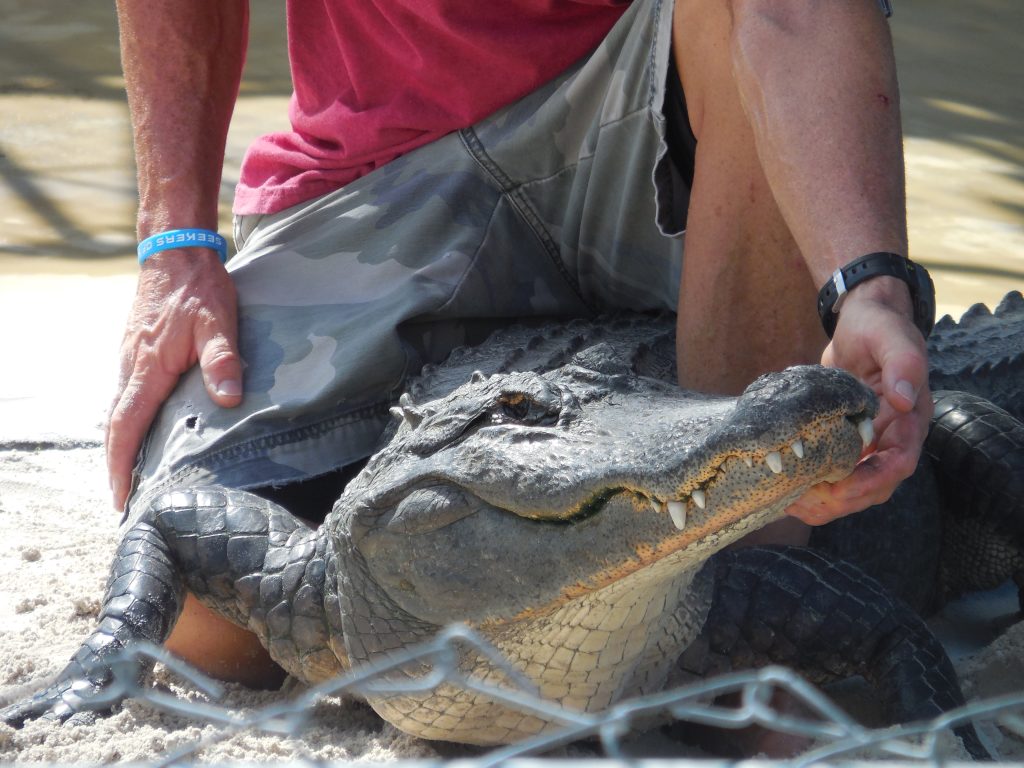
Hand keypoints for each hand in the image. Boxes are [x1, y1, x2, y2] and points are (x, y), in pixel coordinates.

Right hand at [106, 250, 242, 510]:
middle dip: (119, 464)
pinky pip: (128, 395)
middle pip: (118, 425)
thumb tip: (228, 400)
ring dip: (124, 444)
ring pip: (121, 410)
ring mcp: (130, 359)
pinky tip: (148, 432)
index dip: (122, 464)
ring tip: (137, 476)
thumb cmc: (199, 287)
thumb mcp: (219, 322)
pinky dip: (131, 421)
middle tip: (127, 499)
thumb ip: (222, 361)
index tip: (120, 496)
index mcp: (148, 367)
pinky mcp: (137, 352)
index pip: (127, 425)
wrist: (175, 251)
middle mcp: (131, 367)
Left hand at [786, 277, 931, 524]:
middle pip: (875, 486)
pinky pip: (836, 475)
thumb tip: (902, 400)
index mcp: (910, 419)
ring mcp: (870, 443)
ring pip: (854, 488)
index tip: (838, 489)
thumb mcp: (891, 336)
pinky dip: (815, 488)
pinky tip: (788, 490)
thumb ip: (902, 364)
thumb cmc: (878, 327)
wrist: (861, 322)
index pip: (898, 463)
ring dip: (826, 501)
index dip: (870, 480)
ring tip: (790, 500)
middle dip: (841, 499)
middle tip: (802, 500)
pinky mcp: (846, 441)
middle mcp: (893, 437)